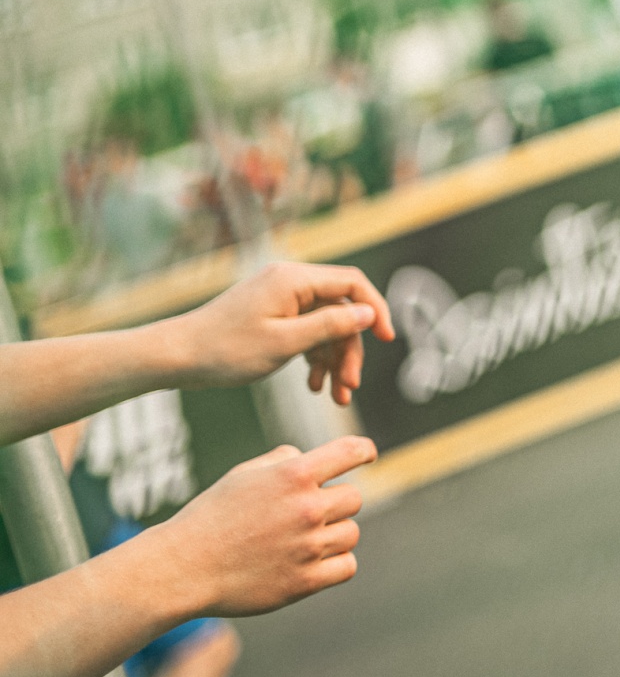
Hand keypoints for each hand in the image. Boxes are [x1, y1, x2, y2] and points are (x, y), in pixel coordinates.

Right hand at [144, 436, 376, 617]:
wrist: (182, 568)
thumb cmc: (211, 517)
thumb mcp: (244, 475)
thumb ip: (283, 461)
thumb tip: (309, 458)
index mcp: (293, 475)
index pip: (352, 452)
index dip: (364, 451)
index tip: (367, 455)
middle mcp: (307, 508)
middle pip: (354, 498)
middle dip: (334, 504)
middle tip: (305, 516)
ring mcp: (308, 546)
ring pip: (351, 533)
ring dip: (334, 535)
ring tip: (300, 541)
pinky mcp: (305, 581)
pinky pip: (347, 566)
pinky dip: (336, 563)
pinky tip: (313, 561)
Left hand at [172, 263, 394, 404]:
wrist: (176, 357)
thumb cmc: (225, 350)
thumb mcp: (285, 343)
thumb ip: (330, 325)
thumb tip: (367, 314)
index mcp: (295, 279)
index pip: (352, 284)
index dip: (375, 309)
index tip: (387, 339)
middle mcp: (291, 282)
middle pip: (341, 311)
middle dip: (349, 350)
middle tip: (350, 387)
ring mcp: (281, 299)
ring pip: (325, 326)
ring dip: (334, 360)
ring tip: (335, 396)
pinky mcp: (272, 315)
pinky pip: (306, 332)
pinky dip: (314, 358)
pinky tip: (314, 386)